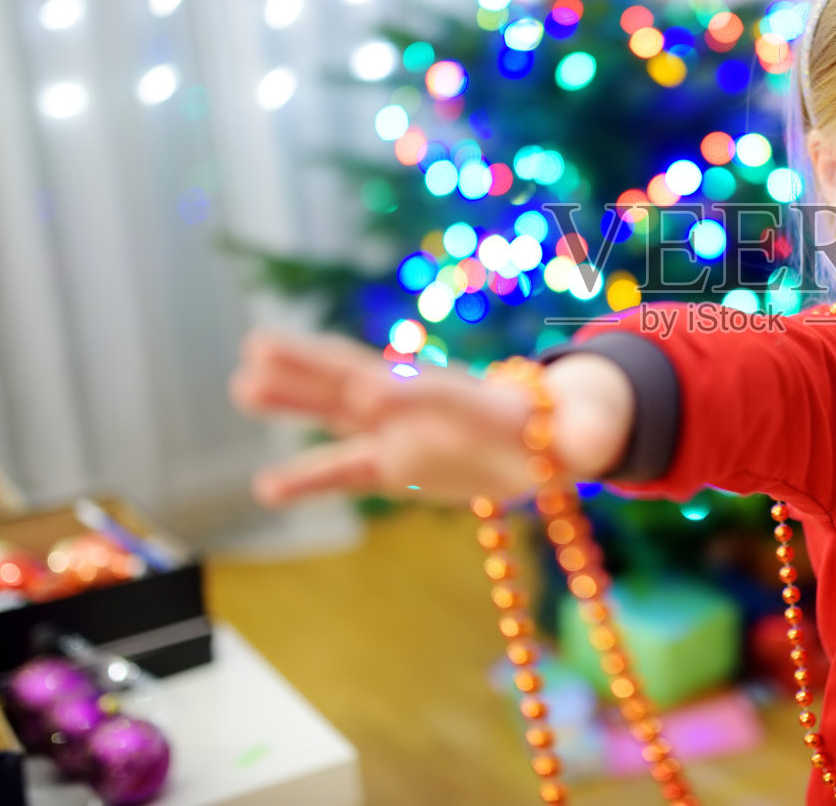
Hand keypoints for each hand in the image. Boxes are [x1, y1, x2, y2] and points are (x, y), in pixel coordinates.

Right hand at [231, 332, 632, 507]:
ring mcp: (401, 433)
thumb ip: (583, 440)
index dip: (407, 392)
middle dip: (315, 366)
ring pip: (338, 414)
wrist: (544, 438)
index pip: (433, 391)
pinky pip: (343, 472)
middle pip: (362, 381)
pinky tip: (263, 489)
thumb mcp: (579, 437)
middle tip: (259, 346)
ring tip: (241, 384)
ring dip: (293, 400)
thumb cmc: (562, 431)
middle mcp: (424, 408)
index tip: (372, 390)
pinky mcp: (394, 466)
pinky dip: (306, 479)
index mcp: (471, 399)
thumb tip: (594, 450)